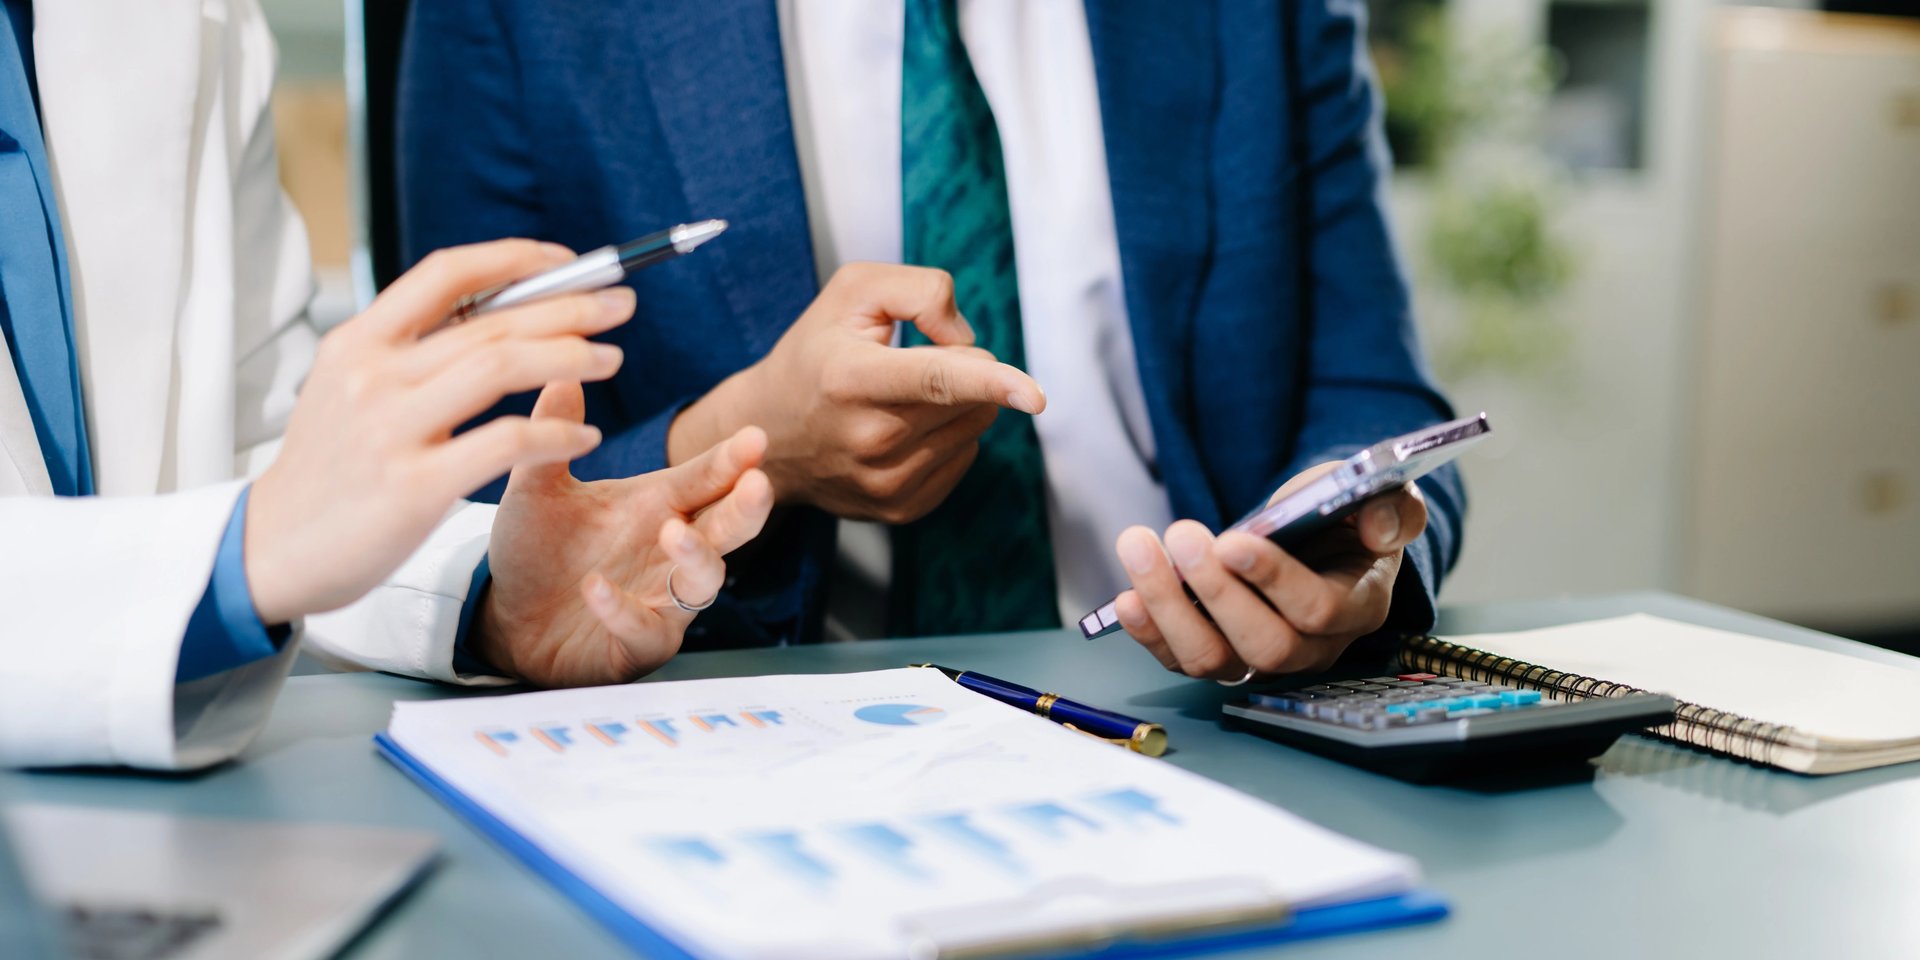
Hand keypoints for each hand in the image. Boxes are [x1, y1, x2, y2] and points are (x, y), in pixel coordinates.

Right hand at [246, 240, 633, 623]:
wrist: (273, 549)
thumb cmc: (329, 468)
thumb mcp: (348, 388)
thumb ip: (411, 349)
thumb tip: (498, 307)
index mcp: (359, 342)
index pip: (447, 274)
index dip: (517, 260)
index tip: (571, 261)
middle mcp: (372, 375)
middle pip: (492, 321)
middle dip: (570, 306)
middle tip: (621, 303)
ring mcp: (390, 428)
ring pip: (502, 367)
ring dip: (571, 356)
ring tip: (613, 358)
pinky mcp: (414, 486)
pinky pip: (506, 443)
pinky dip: (556, 432)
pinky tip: (586, 434)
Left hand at [473, 381, 774, 686]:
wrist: (504, 617)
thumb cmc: (536, 551)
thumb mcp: (536, 490)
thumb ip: (550, 439)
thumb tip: (562, 373)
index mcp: (657, 504)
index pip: (706, 477)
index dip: (732, 459)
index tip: (755, 437)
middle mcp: (670, 550)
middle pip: (727, 527)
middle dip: (747, 507)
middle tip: (757, 484)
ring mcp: (662, 599)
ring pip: (704, 580)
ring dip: (697, 557)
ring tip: (673, 534)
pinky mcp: (639, 644)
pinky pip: (646, 629)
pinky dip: (624, 609)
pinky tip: (596, 589)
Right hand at [666, 262, 1045, 523]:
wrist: (765, 433)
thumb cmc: (815, 351)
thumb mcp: (852, 291)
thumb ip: (919, 291)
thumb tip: (968, 341)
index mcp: (853, 379)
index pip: (935, 380)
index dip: (992, 382)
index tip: (1036, 395)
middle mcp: (870, 439)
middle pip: (970, 397)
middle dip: (965, 368)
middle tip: (911, 363)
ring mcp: (885, 482)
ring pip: (975, 426)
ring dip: (960, 402)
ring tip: (902, 396)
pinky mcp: (900, 508)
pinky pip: (964, 457)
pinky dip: (949, 435)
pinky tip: (904, 429)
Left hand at [1111, 463, 1429, 679]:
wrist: (1315, 536)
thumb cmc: (1345, 517)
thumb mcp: (1379, 498)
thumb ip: (1394, 508)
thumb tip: (1379, 524)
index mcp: (1357, 606)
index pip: (1317, 611)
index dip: (1273, 580)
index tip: (1233, 540)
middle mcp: (1310, 646)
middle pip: (1263, 645)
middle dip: (1216, 591)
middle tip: (1183, 535)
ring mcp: (1257, 656)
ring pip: (1212, 659)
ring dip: (1168, 607)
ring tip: (1140, 547)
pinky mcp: (1217, 652)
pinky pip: (1178, 659)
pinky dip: (1148, 631)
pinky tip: (1126, 597)